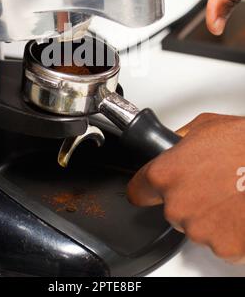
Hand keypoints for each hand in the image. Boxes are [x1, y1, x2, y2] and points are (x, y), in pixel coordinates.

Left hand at [127, 113, 244, 262]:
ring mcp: (199, 229)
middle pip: (170, 208)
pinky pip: (218, 240)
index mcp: (165, 174)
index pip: (138, 190)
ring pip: (194, 225)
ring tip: (228, 193)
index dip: (146, 188)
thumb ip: (179, 140)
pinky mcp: (223, 246)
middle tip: (209, 183)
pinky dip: (226, 229)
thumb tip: (173, 145)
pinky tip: (236, 209)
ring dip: (207, 214)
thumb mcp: (205, 126)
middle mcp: (177, 205)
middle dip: (186, 197)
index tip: (148, 190)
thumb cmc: (244, 143)